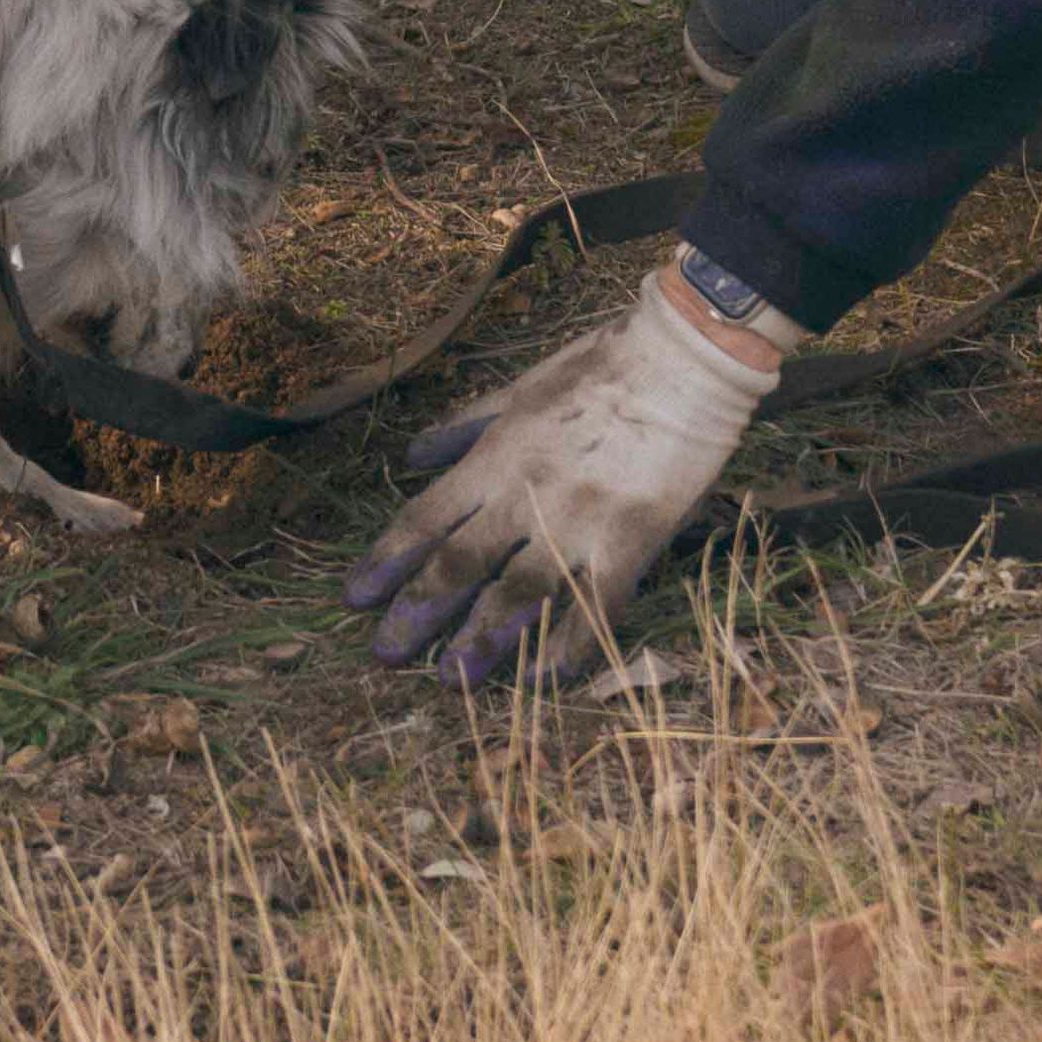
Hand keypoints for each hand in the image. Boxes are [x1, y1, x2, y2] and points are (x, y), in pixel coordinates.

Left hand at [349, 269, 788, 686]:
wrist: (685, 361)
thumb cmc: (602, 369)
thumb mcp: (519, 390)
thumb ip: (463, 428)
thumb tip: (411, 456)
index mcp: (496, 458)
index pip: (425, 519)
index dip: (387, 562)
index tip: (356, 598)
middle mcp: (525, 497)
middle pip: (459, 564)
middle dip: (418, 613)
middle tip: (386, 655)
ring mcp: (578, 523)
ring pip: (517, 594)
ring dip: (480, 640)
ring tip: (451, 680)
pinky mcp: (629, 542)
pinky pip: (592, 607)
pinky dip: (566, 645)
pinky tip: (540, 676)